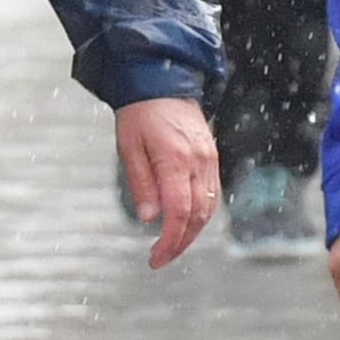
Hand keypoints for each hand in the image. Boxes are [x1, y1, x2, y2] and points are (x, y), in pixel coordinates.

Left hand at [117, 97, 218, 266]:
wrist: (163, 81)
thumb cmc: (139, 113)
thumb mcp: (128, 147)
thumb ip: (141, 183)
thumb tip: (150, 218)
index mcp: (176, 160)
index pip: (179, 213)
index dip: (169, 241)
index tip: (155, 259)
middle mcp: (199, 162)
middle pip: (198, 216)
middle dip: (180, 243)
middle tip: (160, 258)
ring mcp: (209, 160)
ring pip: (208, 209)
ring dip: (191, 232)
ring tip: (170, 245)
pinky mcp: (211, 158)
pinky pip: (211, 195)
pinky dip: (200, 214)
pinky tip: (184, 223)